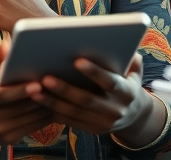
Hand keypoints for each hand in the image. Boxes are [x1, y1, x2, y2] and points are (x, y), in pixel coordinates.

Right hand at [0, 42, 55, 144]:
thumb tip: (7, 46)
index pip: (4, 96)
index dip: (21, 91)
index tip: (39, 83)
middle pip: (23, 107)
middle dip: (43, 95)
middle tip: (62, 83)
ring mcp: (1, 130)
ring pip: (33, 117)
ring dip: (50, 104)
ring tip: (65, 91)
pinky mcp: (12, 139)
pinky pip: (36, 125)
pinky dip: (49, 114)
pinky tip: (61, 103)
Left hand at [28, 53, 151, 136]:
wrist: (135, 116)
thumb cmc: (128, 82)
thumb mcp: (135, 70)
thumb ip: (129, 56)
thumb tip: (118, 39)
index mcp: (128, 93)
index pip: (110, 82)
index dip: (94, 72)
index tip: (76, 60)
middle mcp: (116, 110)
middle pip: (87, 100)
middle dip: (65, 89)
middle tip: (46, 77)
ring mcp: (103, 123)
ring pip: (74, 113)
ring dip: (53, 102)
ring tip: (35, 90)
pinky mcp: (92, 130)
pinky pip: (70, 121)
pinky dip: (54, 111)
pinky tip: (39, 101)